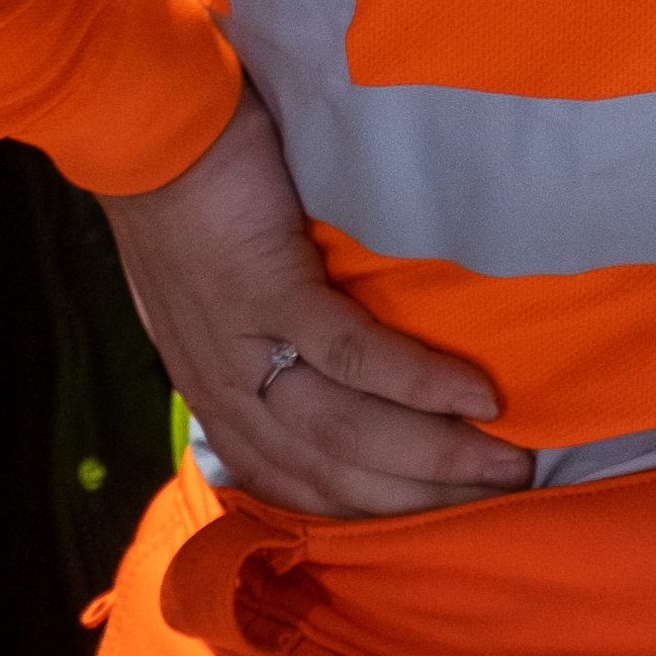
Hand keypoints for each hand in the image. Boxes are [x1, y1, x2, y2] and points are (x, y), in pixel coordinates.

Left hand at [99, 87, 532, 516]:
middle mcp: (229, 391)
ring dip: (434, 457)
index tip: (449, 525)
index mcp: (219, 399)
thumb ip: (263, 348)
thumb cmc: (191, 202)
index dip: (377, 514)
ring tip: (507, 464)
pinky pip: (351, 355)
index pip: (303, 486)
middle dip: (424, 501)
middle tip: (505, 505)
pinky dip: (417, 383)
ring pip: (346, 431)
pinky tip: (476, 398)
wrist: (148, 130)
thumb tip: (329, 383)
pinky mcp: (267, 291)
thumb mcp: (213, 301)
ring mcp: (246, 346)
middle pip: (335, 476)